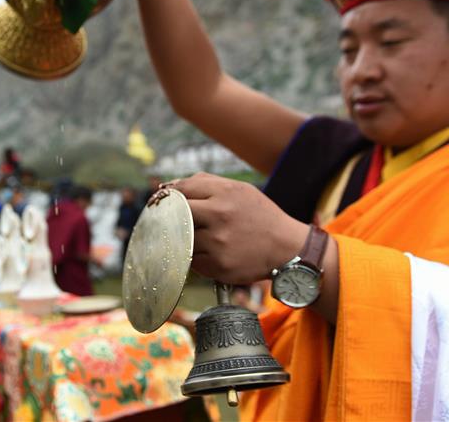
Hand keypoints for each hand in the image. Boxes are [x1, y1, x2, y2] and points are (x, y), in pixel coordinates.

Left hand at [172, 173, 308, 284]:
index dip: (166, 197)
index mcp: (225, 192)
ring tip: (198, 240)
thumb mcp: (239, 190)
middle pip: (176, 214)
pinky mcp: (219, 265)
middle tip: (167, 223)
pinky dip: (196, 258)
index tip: (161, 204)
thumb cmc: (259, 216)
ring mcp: (219, 241)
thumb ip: (204, 183)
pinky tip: (211, 254)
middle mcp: (220, 215)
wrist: (288, 247)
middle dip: (169, 219)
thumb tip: (168, 187)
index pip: (181, 190)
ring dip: (183, 240)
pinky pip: (193, 261)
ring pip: (181, 239)